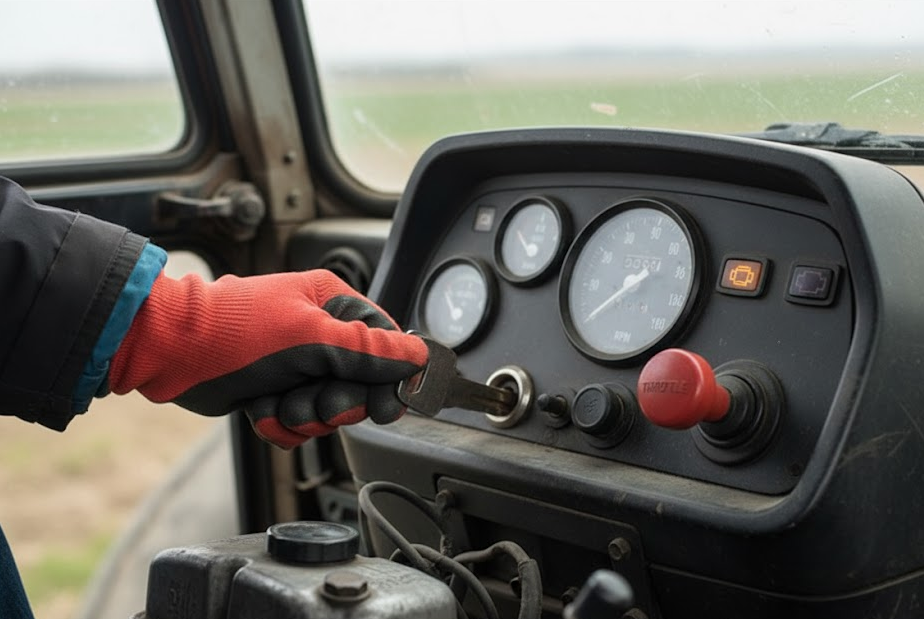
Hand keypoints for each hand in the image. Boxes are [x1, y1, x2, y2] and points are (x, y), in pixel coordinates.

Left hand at [108, 270, 427, 448]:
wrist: (169, 351)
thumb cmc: (233, 331)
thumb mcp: (310, 337)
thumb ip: (369, 350)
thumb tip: (418, 356)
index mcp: (335, 304)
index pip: (387, 345)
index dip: (390, 379)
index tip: (388, 403)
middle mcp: (320, 334)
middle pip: (361, 386)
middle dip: (337, 402)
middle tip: (317, 398)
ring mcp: (296, 366)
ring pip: (329, 411)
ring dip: (304, 415)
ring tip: (277, 400)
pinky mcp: (274, 392)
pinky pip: (298, 424)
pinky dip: (279, 424)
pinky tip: (259, 408)